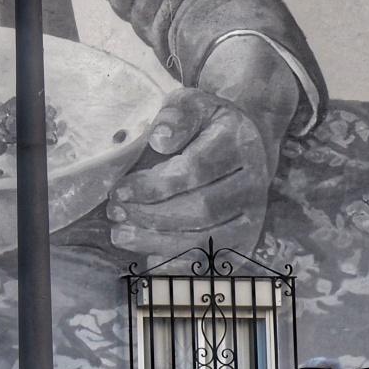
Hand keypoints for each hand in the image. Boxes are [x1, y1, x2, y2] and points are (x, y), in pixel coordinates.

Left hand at [107, 37, 300, 258]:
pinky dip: (182, 265)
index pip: (195, 170)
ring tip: (121, 235)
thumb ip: (176, 116)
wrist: (246, 141)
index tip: (119, 190)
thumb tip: (159, 141)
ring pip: (207, 238)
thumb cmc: (207, 123)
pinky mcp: (248, 237)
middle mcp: (253, 181)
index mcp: (238, 142)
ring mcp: (253, 213)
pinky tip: (150, 261)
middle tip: (115, 213)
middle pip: (201, 209)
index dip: (154, 185)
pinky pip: (215, 259)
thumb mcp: (191, 104)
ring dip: (159, 242)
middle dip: (151, 215)